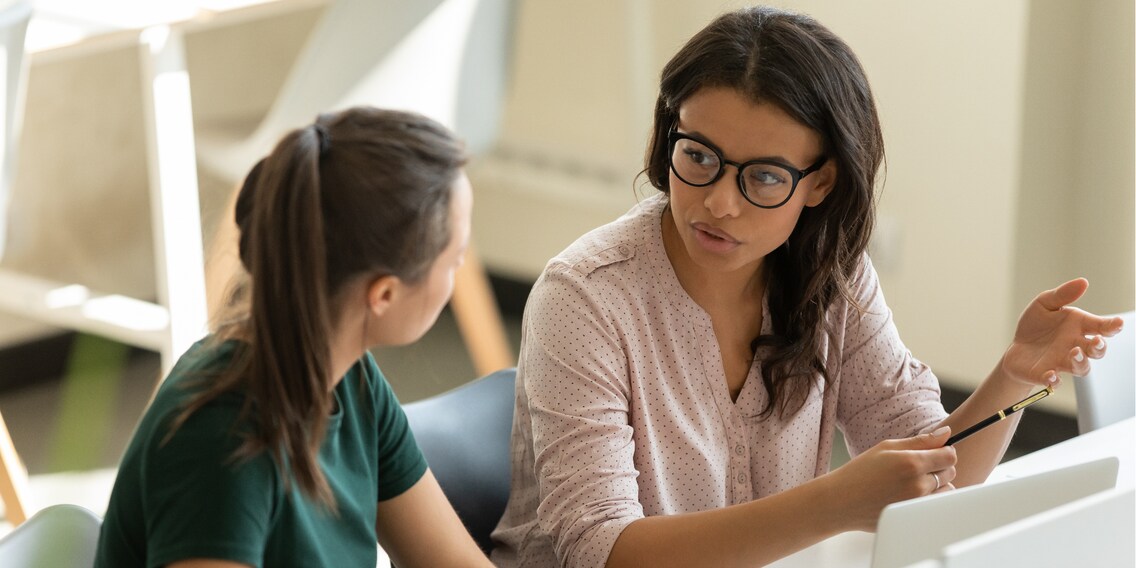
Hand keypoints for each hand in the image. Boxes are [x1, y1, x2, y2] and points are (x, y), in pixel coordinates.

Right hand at [826, 427, 956, 531]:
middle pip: (950, 472)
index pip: (949, 455)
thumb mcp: (887, 447)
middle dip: (940, 466)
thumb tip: (946, 432)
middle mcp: (918, 485)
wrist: (841, 501)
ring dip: (938, 483)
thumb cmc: (860, 472)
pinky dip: (931, 497)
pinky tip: (912, 493)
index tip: (936, 451)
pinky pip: (937, 504)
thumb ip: (920, 440)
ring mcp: (918, 504)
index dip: (945, 451)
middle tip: (918, 466)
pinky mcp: (916, 516)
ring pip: (947, 489)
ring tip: (914, 481)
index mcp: (911, 463)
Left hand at [1002, 278, 1124, 387]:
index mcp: (1078, 327)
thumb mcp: (1044, 304)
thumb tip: (1083, 281)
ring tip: (1074, 352)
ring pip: (1081, 367)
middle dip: (1099, 347)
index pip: (1101, 327)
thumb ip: (1062, 295)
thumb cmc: (1035, 326)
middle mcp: (1075, 346)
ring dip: (1080, 361)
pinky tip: (1051, 375)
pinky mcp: (1045, 375)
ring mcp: (1061, 362)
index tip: (1117, 323)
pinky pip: (1054, 381)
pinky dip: (1054, 380)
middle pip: (1096, 351)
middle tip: (1096, 341)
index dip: (1112, 326)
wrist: (1015, 348)